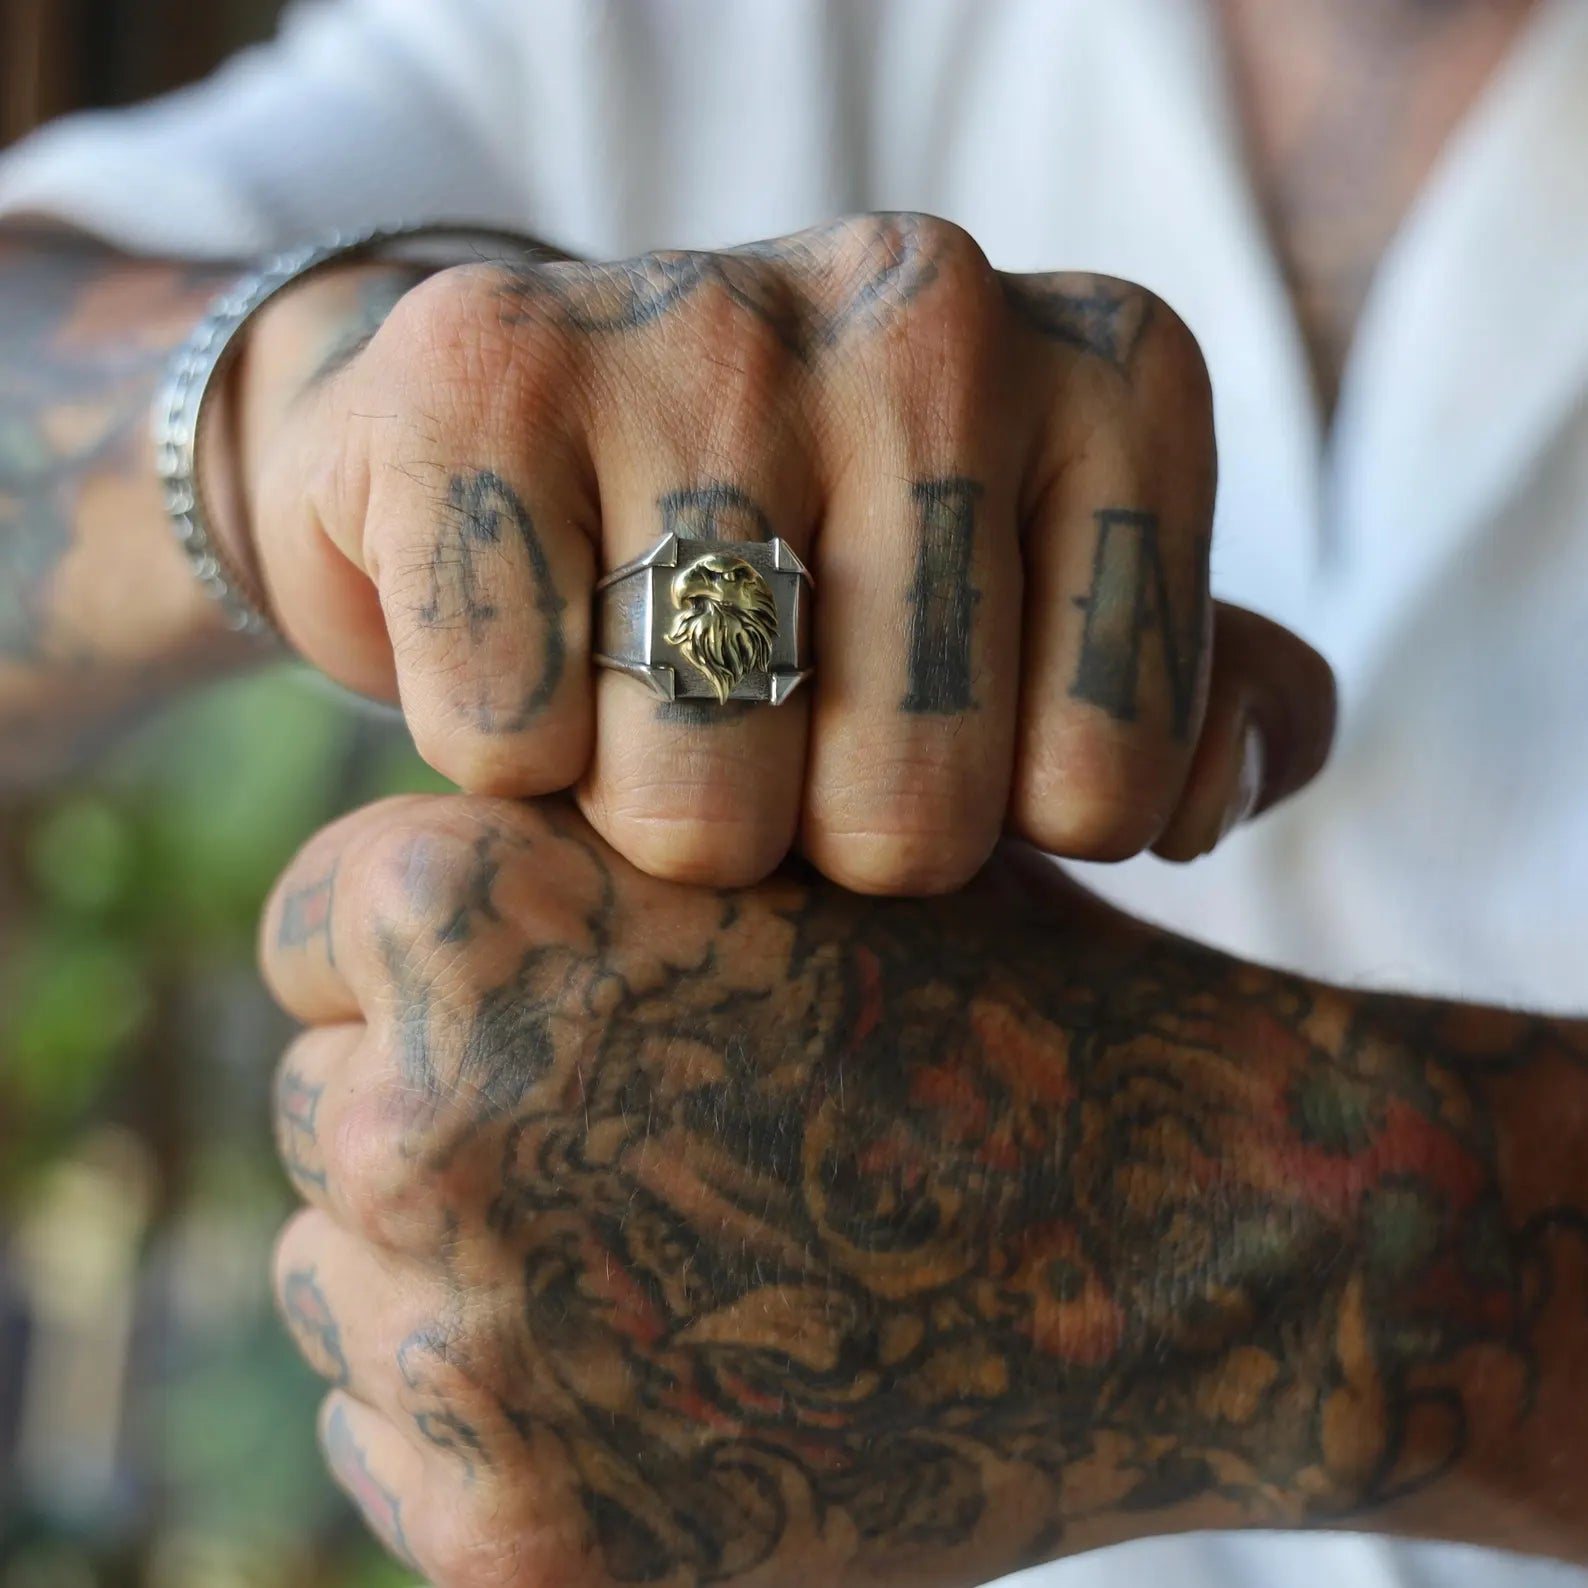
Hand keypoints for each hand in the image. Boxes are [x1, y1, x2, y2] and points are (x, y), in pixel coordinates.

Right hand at [236, 215, 1332, 889]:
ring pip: (702, 802)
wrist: (522, 438)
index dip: (982, 823)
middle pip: (905, 817)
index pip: (1101, 789)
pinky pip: (515, 741)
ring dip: (655, 806)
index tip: (909, 729)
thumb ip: (1173, 700)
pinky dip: (506, 751)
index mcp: (1112, 380)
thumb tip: (1204, 798)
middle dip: (808, 833)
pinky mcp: (481, 374)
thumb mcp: (1025, 624)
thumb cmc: (801, 559)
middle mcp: (933, 311)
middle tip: (758, 720)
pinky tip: (520, 637)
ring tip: (637, 683)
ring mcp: (706, 321)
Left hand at [261, 795, 1551, 1587]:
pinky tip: (666, 1370)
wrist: (1170, 1245)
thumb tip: (402, 909)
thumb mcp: (766, 848)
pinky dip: (493, 1412)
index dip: (433, 947)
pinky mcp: (514, 1535)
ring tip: (659, 1251)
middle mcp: (415, 1122)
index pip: (317, 924)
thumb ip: (564, 849)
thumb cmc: (980, 1004)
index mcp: (466, 909)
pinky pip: (392, 1443)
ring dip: (450, 1265)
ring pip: (341, 1281)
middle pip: (321, 1104)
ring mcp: (460, 1347)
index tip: (539, 986)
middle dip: (442, 1102)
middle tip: (632, 1129)